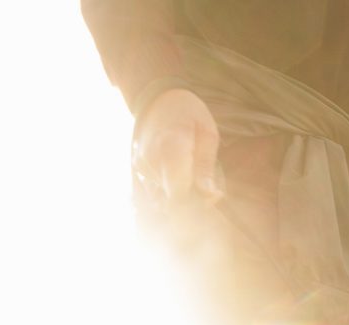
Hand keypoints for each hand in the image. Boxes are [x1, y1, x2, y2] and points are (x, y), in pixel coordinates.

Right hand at [133, 88, 222, 203]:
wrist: (158, 97)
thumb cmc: (190, 114)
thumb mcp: (207, 134)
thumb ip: (206, 166)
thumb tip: (209, 195)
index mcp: (171, 148)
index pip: (179, 193)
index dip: (196, 202)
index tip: (210, 195)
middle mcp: (151, 159)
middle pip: (172, 198)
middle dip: (191, 199)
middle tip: (206, 187)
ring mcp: (142, 164)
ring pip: (163, 195)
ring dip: (180, 192)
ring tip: (192, 173)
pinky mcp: (138, 166)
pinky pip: (155, 187)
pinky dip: (169, 186)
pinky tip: (178, 171)